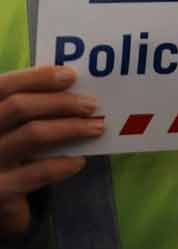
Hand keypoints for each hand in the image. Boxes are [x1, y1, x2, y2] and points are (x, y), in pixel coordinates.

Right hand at [0, 66, 102, 238]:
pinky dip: (62, 164)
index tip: (70, 75)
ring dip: (71, 127)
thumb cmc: (4, 162)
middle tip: (92, 105)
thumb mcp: (9, 132)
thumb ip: (25, 112)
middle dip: (61, 102)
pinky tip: (78, 162)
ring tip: (96, 128)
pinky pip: (37, 172)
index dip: (35, 77)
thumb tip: (69, 86)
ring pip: (31, 134)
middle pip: (18, 107)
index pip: (3, 86)